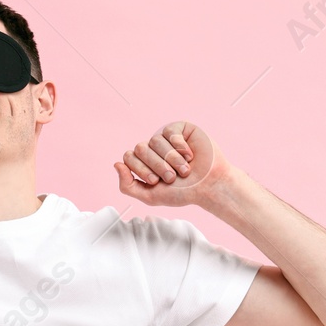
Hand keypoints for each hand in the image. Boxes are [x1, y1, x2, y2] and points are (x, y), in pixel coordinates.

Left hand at [114, 120, 232, 206]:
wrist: (209, 186)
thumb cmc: (182, 192)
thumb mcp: (150, 196)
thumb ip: (127, 186)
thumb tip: (116, 164)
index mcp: (143, 162)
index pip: (128, 157)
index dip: (141, 169)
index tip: (156, 181)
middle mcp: (153, 148)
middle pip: (140, 148)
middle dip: (156, 165)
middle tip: (172, 177)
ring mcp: (166, 138)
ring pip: (155, 140)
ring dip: (171, 159)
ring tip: (185, 170)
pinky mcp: (181, 129)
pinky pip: (170, 131)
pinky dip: (179, 146)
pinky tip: (190, 155)